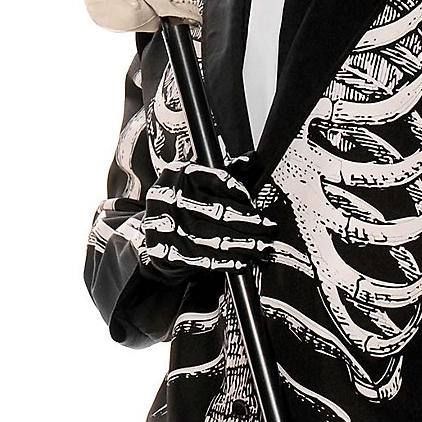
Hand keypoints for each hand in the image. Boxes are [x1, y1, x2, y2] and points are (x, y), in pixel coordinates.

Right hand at [138, 158, 275, 276]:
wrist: (150, 235)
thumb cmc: (183, 207)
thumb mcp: (198, 185)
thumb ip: (225, 174)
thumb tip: (253, 160)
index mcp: (178, 173)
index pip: (218, 180)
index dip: (242, 194)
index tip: (256, 205)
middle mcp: (169, 197)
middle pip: (220, 211)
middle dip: (251, 223)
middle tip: (270, 229)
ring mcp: (166, 225)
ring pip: (215, 237)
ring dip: (245, 245)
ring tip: (265, 248)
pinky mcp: (166, 251)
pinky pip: (204, 258)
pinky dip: (227, 261)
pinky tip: (244, 261)